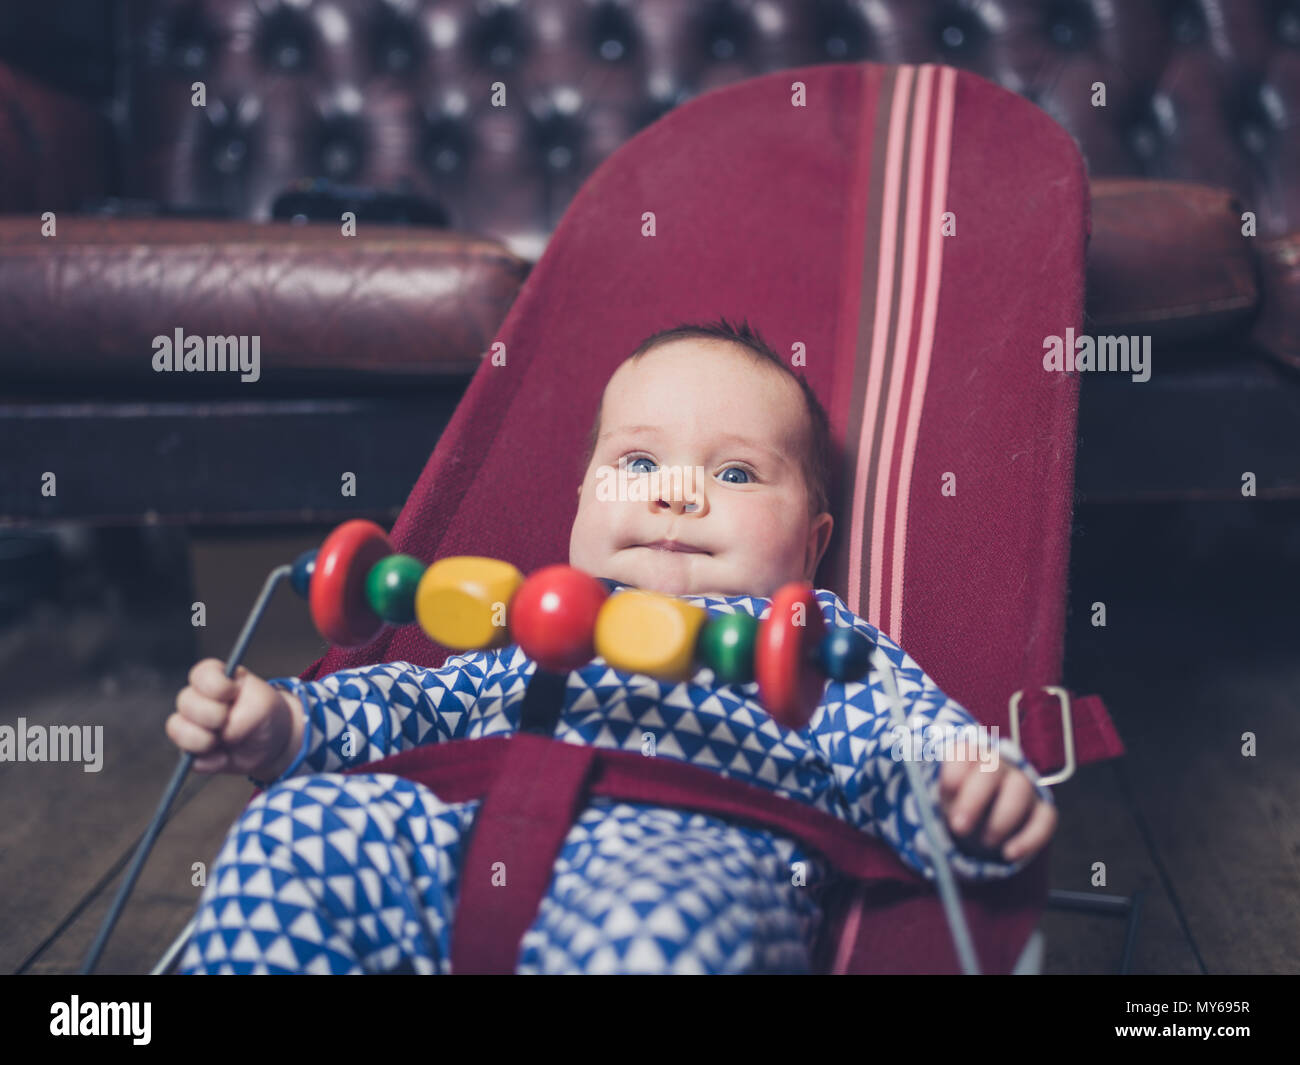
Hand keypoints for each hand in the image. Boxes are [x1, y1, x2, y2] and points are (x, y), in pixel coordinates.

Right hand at [167, 658, 301, 780]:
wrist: (271, 743)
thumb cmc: (265, 715)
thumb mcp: (264, 706)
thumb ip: (244, 714)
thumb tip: (225, 733)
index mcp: (215, 678)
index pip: (201, 675)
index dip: (217, 687)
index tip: (233, 692)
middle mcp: (197, 699)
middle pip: (185, 702)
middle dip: (212, 715)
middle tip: (229, 719)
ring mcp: (191, 725)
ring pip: (177, 729)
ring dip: (205, 740)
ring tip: (227, 741)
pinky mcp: (191, 751)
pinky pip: (190, 759)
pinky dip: (211, 762)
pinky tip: (225, 757)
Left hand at [938, 758, 1056, 862]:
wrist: (979, 830)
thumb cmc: (955, 810)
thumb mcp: (938, 802)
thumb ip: (932, 797)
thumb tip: (919, 799)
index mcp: (969, 757)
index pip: (965, 751)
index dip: (956, 770)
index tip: (946, 791)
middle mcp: (999, 765)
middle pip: (992, 769)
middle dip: (974, 799)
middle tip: (958, 827)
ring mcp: (1023, 785)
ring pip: (1021, 789)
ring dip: (1002, 819)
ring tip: (986, 843)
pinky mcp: (1042, 810)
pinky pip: (1045, 818)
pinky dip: (1030, 838)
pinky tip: (1010, 854)